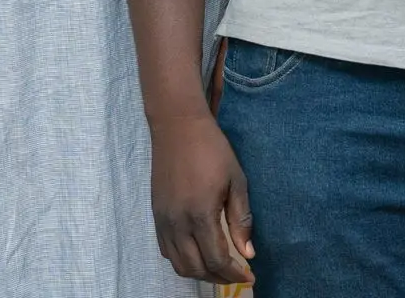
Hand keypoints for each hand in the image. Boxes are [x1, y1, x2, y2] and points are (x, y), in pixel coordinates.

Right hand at [149, 114, 255, 283]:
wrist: (177, 126)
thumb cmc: (212, 149)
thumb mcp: (236, 181)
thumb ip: (241, 220)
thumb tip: (248, 253)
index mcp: (200, 214)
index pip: (217, 260)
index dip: (234, 275)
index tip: (249, 277)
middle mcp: (177, 222)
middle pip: (196, 268)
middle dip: (219, 278)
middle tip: (236, 275)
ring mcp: (163, 219)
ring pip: (178, 264)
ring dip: (199, 272)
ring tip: (218, 268)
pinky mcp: (155, 214)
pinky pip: (166, 250)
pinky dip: (182, 260)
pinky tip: (197, 252)